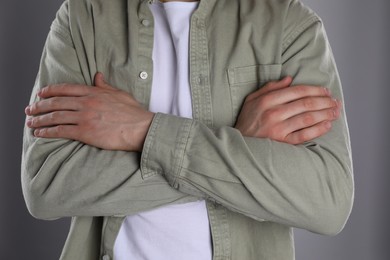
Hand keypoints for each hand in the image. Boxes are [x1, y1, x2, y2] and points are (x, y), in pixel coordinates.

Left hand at [25, 73, 153, 150]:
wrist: (140, 128)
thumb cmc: (133, 112)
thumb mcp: (119, 94)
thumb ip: (105, 85)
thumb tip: (97, 76)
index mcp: (94, 92)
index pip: (66, 89)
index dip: (50, 91)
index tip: (40, 94)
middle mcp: (86, 103)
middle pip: (56, 102)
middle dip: (40, 106)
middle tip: (30, 109)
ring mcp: (84, 117)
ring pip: (55, 116)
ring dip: (40, 119)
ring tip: (31, 122)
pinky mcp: (85, 132)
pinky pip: (61, 131)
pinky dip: (48, 131)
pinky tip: (40, 133)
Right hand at [235, 76, 341, 143]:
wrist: (238, 143)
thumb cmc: (247, 120)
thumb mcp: (252, 99)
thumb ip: (270, 87)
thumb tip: (289, 79)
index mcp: (267, 100)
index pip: (297, 91)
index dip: (315, 89)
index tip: (325, 91)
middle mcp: (274, 113)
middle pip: (306, 103)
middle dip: (325, 101)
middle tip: (335, 101)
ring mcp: (278, 129)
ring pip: (308, 118)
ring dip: (325, 114)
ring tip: (335, 112)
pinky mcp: (282, 142)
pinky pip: (304, 135)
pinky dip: (318, 129)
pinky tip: (327, 125)